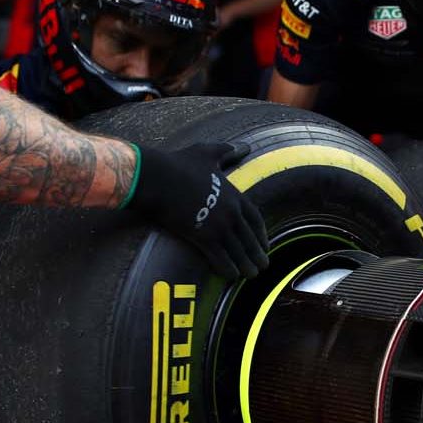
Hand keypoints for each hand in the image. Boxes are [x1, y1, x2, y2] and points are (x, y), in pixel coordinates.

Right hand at [127, 141, 270, 278]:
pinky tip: (231, 276)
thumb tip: (244, 146)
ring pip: (237, 250)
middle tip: (263, 266)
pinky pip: (219, 257)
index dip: (261, 233)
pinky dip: (227, 267)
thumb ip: (227, 151)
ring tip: (251, 275)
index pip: (254, 217)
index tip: (265, 244)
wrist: (157, 177)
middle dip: (257, 253)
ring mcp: (218, 225)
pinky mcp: (202, 236)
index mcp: (233, 194)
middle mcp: (230, 211)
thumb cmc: (179, 163)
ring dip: (246, 264)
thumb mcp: (207, 152)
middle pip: (249, 237)